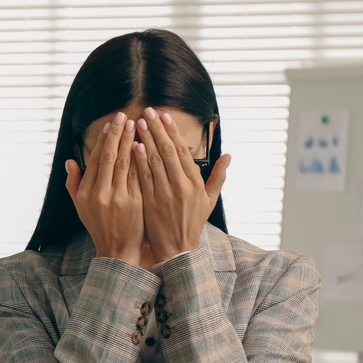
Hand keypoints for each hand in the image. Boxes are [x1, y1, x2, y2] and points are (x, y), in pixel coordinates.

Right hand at [65, 112, 143, 264]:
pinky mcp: (135, 203)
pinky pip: (138, 175)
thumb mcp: (80, 207)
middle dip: (118, 134)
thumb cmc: (99, 226)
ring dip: (130, 141)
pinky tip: (144, 145)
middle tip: (124, 116)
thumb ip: (73, 183)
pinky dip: (140, 159)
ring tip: (136, 124)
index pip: (96, 159)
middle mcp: (100, 194)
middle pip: (110, 157)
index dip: (104, 140)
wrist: (117, 251)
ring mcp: (118, 198)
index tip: (111, 124)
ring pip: (125, 163)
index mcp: (86, 193)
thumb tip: (70, 162)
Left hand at [133, 108, 229, 259]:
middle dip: (157, 129)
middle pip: (168, 152)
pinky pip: (143, 178)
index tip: (164, 116)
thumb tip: (229, 157)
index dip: (173, 132)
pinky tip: (133, 147)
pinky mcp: (150, 202)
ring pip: (154, 161)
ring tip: (138, 123)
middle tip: (148, 111)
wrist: (177, 250)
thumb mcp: (209, 201)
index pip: (183, 151)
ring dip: (146, 140)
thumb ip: (218, 177)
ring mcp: (165, 194)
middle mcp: (181, 186)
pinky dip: (139, 161)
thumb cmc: (192, 224)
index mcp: (195, 183)